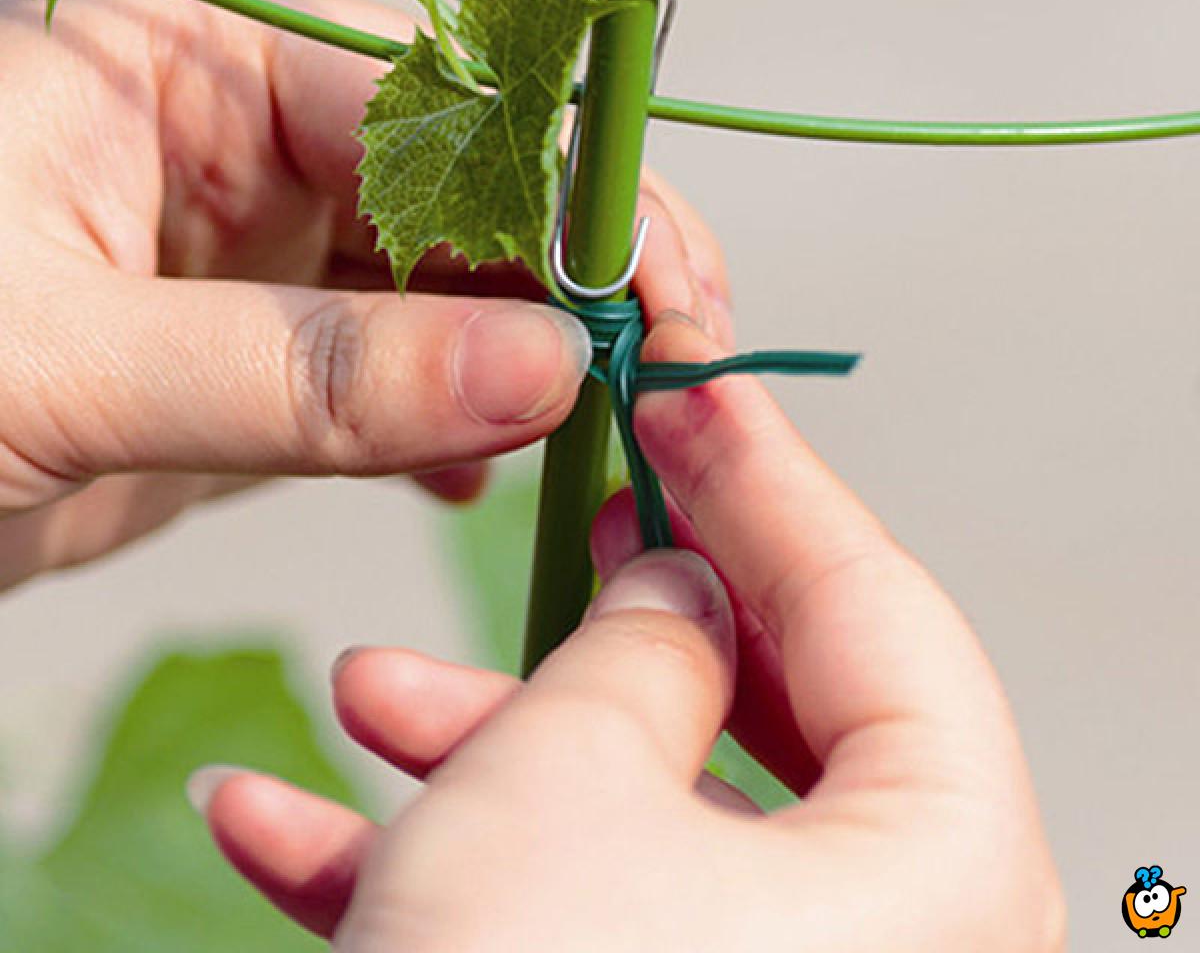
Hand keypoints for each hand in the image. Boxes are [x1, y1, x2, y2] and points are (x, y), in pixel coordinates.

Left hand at [0, 0, 731, 588]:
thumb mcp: (64, 361)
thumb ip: (313, 371)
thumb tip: (538, 367)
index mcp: (182, 67)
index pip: (433, 95)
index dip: (564, 189)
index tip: (659, 290)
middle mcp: (232, 146)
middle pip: (461, 187)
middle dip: (571, 274)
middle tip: (662, 370)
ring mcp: (249, 257)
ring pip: (442, 285)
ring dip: (526, 357)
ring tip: (594, 431)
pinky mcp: (249, 361)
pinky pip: (390, 375)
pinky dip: (453, 426)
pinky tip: (484, 473)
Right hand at [192, 312, 1065, 951]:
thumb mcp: (565, 789)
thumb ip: (642, 652)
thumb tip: (681, 583)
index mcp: (940, 874)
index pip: (874, 604)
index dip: (767, 474)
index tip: (694, 389)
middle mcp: (883, 945)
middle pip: (756, 711)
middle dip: (624, 613)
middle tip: (576, 513)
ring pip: (639, 821)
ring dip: (488, 750)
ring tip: (369, 683)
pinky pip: (567, 924)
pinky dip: (439, 868)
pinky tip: (294, 818)